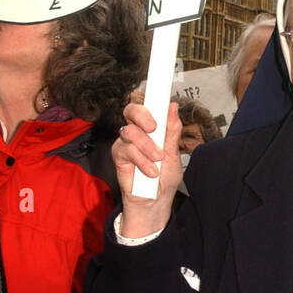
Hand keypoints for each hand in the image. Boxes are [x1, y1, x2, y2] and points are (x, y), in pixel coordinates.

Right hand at [115, 100, 181, 237]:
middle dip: (143, 116)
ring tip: (157, 161)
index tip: (159, 91)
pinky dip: (141, 161)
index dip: (151, 96)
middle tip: (154, 128)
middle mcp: (137, 131)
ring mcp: (126, 142)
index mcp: (152, 127)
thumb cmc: (165, 177)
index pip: (149, 106)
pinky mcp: (118, 155)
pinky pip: (127, 150)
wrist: (156, 200)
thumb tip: (173, 107)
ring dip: (147, 147)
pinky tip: (150, 171)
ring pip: (130, 132)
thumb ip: (171, 131)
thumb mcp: (173, 153)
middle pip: (132, 110)